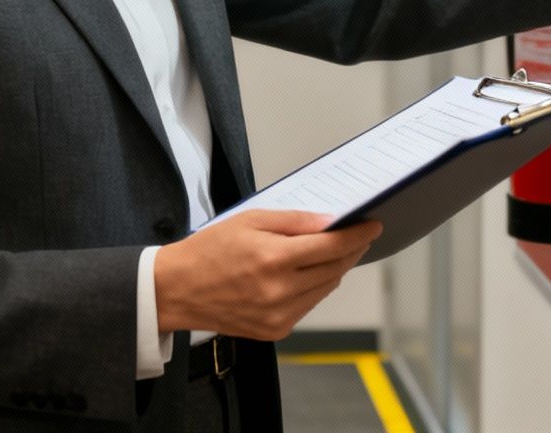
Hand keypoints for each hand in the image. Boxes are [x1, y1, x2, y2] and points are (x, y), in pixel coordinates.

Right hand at [153, 210, 381, 340]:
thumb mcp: (250, 220)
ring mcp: (279, 315)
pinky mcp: (275, 331)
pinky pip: (308, 306)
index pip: (332, 247)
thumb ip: (293, 221)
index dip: (357, 236)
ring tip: (333, 252)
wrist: (177, 290)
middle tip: (358, 237)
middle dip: (351, 251)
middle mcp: (280, 291)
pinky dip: (314, 288)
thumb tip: (329, 222)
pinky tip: (307, 274)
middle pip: (334, 269)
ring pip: (325, 289)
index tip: (373, 227)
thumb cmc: (209, 250)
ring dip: (334, 269)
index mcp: (274, 259)